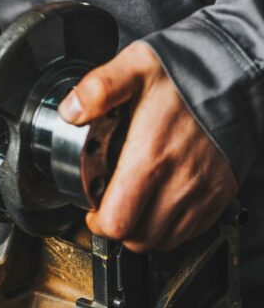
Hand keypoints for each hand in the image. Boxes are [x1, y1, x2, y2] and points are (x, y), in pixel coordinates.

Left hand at [58, 42, 237, 251]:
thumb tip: (70, 110)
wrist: (236, 74)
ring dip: (144, 229)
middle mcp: (179, 181)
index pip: (118, 220)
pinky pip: (193, 229)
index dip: (98, 222)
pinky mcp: (221, 192)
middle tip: (109, 207)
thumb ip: (99, 88)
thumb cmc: (186, 72)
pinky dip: (173, 226)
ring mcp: (203, 191)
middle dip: (118, 228)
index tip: (92, 209)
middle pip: (140, 238)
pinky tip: (160, 203)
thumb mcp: (134, 67)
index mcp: (150, 156)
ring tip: (133, 206)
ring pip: (166, 239)